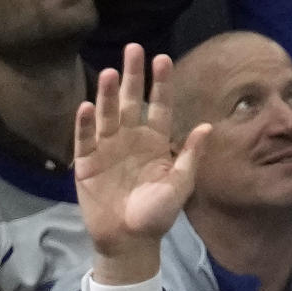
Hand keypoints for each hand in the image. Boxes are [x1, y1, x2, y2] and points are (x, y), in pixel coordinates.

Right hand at [74, 43, 211, 283]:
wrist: (130, 242)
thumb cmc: (157, 216)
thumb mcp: (179, 186)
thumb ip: (190, 156)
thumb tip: (206, 127)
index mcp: (154, 143)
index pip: (158, 107)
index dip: (161, 85)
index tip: (163, 59)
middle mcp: (130, 139)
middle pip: (130, 101)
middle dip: (132, 76)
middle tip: (134, 48)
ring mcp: (107, 148)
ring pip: (107, 115)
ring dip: (106, 94)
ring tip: (108, 73)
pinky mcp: (87, 162)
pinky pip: (85, 139)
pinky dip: (86, 124)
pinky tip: (87, 106)